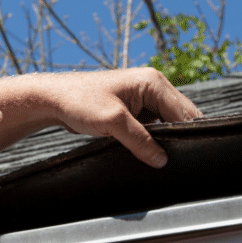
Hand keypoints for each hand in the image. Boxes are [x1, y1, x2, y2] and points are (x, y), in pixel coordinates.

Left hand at [48, 67, 201, 167]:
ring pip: (169, 123)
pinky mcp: (137, 110)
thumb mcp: (113, 122)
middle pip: (181, 116)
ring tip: (164, 156)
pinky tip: (152, 152)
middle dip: (180, 136)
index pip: (184, 112)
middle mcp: (154, 87)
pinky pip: (156, 126)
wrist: (53, 99)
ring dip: (167, 138)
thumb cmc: (79, 101)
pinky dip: (156, 139)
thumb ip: (140, 141)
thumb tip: (162, 160)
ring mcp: (146, 98)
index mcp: (154, 82)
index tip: (189, 155)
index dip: (188, 134)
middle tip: (178, 159)